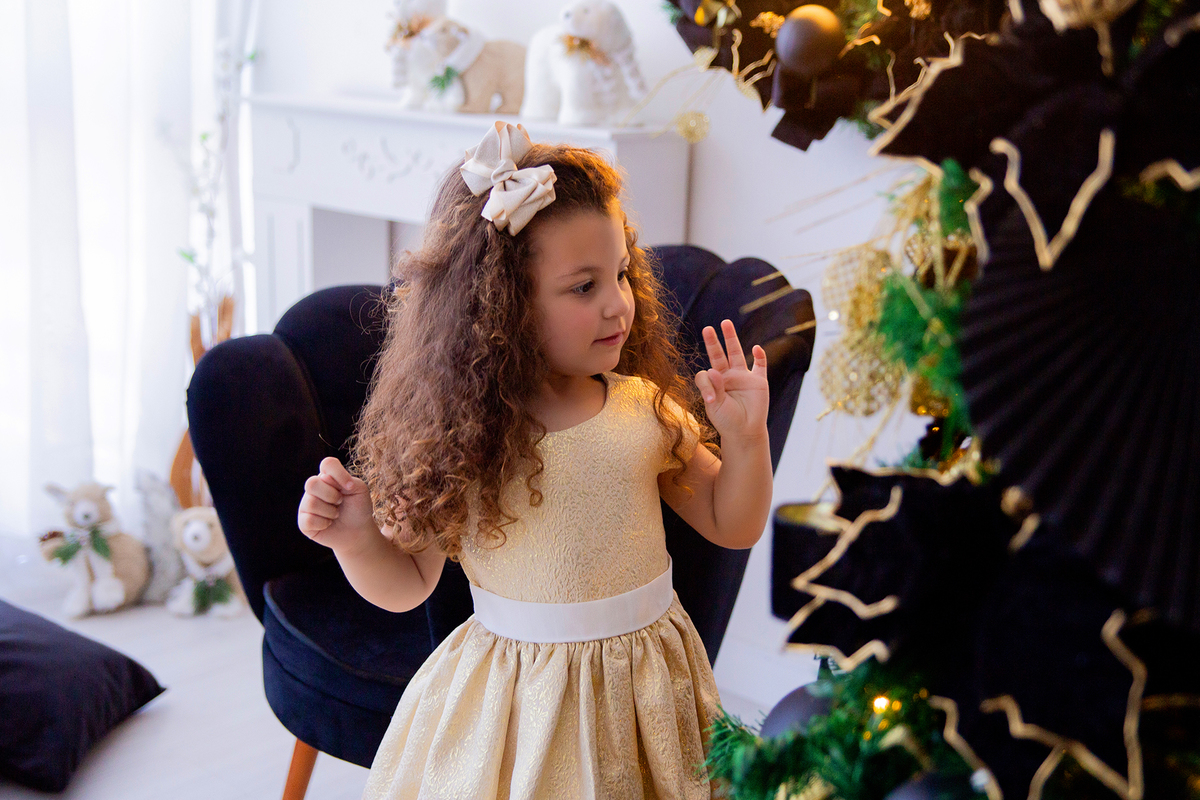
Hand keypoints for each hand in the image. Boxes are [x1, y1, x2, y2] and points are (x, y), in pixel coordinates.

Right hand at [297, 457, 378, 552]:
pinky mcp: (303, 522)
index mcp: (328, 477)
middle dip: (331, 496)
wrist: (358, 531)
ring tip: (336, 514)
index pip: (327, 464)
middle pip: (311, 483)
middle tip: (340, 502)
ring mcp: (306, 504)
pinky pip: (309, 520)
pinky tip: (328, 524)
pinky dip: (323, 524)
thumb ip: (348, 480)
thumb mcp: (360, 490)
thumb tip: (326, 479)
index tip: (350, 487)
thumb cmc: (358, 508)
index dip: (338, 473)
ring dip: (330, 511)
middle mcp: (314, 488)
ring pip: (311, 503)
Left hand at [695, 319, 768, 440]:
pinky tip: (756, 348)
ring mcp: (743, 377)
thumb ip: (714, 389)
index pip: (706, 374)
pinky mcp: (759, 381)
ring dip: (731, 338)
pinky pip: (760, 365)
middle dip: (713, 342)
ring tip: (725, 323)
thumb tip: (713, 369)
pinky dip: (760, 356)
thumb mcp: (715, 406)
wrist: (745, 432)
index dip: (706, 383)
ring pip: (737, 353)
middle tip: (707, 329)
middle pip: (719, 355)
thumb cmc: (727, 420)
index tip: (710, 399)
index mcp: (714, 383)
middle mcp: (728, 376)